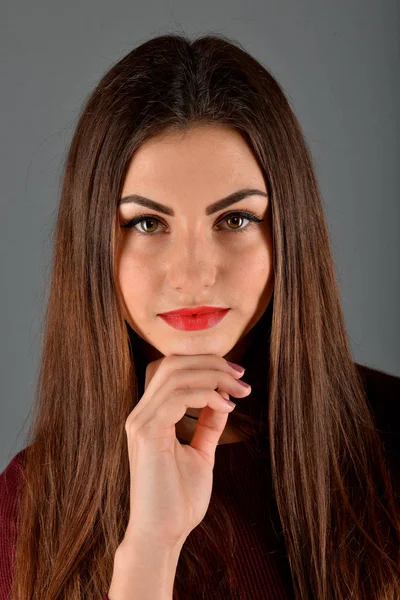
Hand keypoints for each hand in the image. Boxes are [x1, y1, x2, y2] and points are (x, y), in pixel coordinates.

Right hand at [120, 354, 250, 549]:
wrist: (163, 535)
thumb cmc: (179, 498)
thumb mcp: (200, 452)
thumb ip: (207, 424)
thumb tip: (223, 398)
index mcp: (150, 415)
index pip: (172, 369)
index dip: (206, 363)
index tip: (237, 374)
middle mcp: (140, 413)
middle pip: (173, 364)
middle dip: (212, 364)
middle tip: (242, 377)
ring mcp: (140, 422)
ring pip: (176, 375)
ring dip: (214, 377)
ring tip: (240, 391)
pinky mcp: (147, 434)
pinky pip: (178, 397)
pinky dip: (206, 395)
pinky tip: (226, 407)